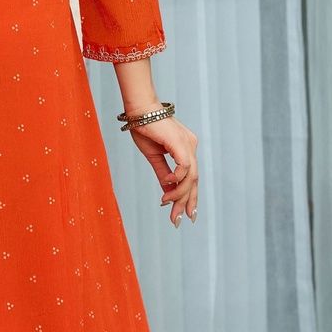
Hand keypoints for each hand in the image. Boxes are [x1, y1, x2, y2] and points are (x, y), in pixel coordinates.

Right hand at [122, 104, 198, 226]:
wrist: (139, 111)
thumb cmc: (144, 129)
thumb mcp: (154, 157)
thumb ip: (162, 174)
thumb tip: (168, 191)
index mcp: (186, 149)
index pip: (191, 178)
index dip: (188, 197)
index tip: (181, 214)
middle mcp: (191, 147)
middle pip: (193, 180)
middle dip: (186, 202)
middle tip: (177, 220)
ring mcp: (188, 144)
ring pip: (190, 177)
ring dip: (179, 194)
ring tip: (166, 203)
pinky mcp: (181, 143)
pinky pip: (184, 166)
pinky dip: (176, 178)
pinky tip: (166, 183)